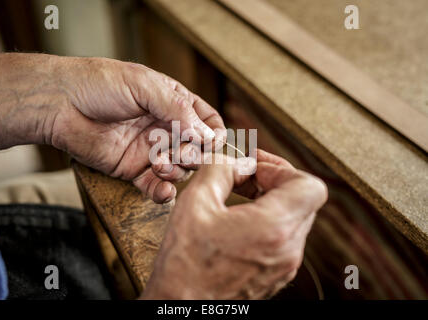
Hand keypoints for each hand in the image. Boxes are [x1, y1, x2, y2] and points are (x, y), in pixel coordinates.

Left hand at [0, 53, 225, 202]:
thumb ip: (177, 109)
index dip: (214, 134)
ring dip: (177, 172)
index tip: (212, 143)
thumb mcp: (144, 86)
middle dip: (195, 155)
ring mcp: (151, 151)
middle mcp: (166, 128)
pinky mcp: (134, 170)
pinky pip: (155, 186)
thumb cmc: (100, 85)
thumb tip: (207, 136)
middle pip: (198, 150)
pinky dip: (163, 193)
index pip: (207, 121)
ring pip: (180, 170)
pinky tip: (163, 192)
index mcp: (173, 104)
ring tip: (159, 164)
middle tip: (182, 154)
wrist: (61, 104)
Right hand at [141, 149, 327, 298]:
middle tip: (245, 177)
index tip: (256, 167)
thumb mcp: (195, 203)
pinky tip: (239, 222)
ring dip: (271, 201)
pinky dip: (268, 222)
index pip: (309, 186)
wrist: (181, 308)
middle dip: (274, 181)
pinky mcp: (275, 276)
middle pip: (303, 200)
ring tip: (239, 198)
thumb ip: (220, 169)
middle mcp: (287, 250)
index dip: (282, 168)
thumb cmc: (184, 265)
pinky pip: (284, 240)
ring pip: (294, 219)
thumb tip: (236, 162)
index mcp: (273, 228)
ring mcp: (284, 266)